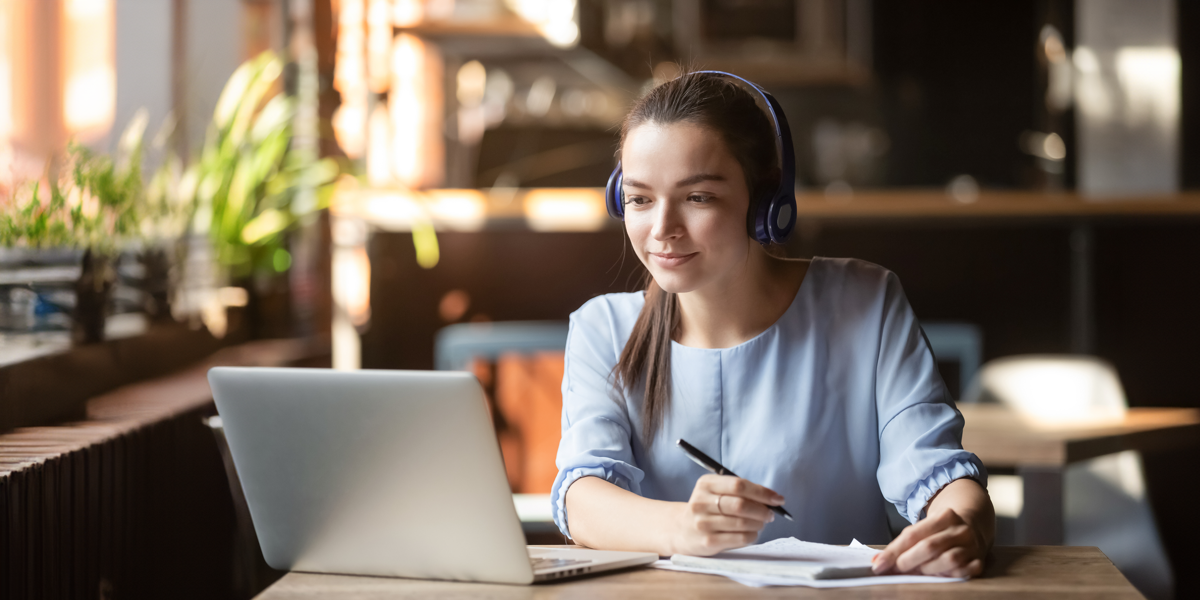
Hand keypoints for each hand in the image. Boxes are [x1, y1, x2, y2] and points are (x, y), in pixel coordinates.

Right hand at [670, 474, 783, 555]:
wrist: (681, 530)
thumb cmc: (707, 508)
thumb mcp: (715, 491)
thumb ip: (740, 491)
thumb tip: (771, 497)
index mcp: (706, 484)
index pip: (739, 485)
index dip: (762, 492)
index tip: (777, 499)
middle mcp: (701, 502)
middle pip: (741, 504)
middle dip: (762, 510)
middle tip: (770, 514)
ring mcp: (703, 523)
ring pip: (742, 523)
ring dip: (758, 523)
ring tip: (761, 523)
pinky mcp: (708, 541)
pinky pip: (739, 538)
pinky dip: (752, 535)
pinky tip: (751, 533)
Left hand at [871, 507, 986, 577]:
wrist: (973, 525)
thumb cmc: (941, 530)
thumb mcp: (924, 528)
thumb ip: (903, 544)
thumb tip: (879, 561)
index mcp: (945, 516)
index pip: (913, 534)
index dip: (894, 551)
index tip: (879, 564)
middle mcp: (960, 530)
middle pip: (929, 547)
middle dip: (908, 561)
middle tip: (897, 569)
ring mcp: (972, 546)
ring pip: (948, 560)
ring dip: (927, 570)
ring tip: (918, 572)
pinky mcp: (979, 561)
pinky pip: (963, 572)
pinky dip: (948, 576)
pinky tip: (938, 576)